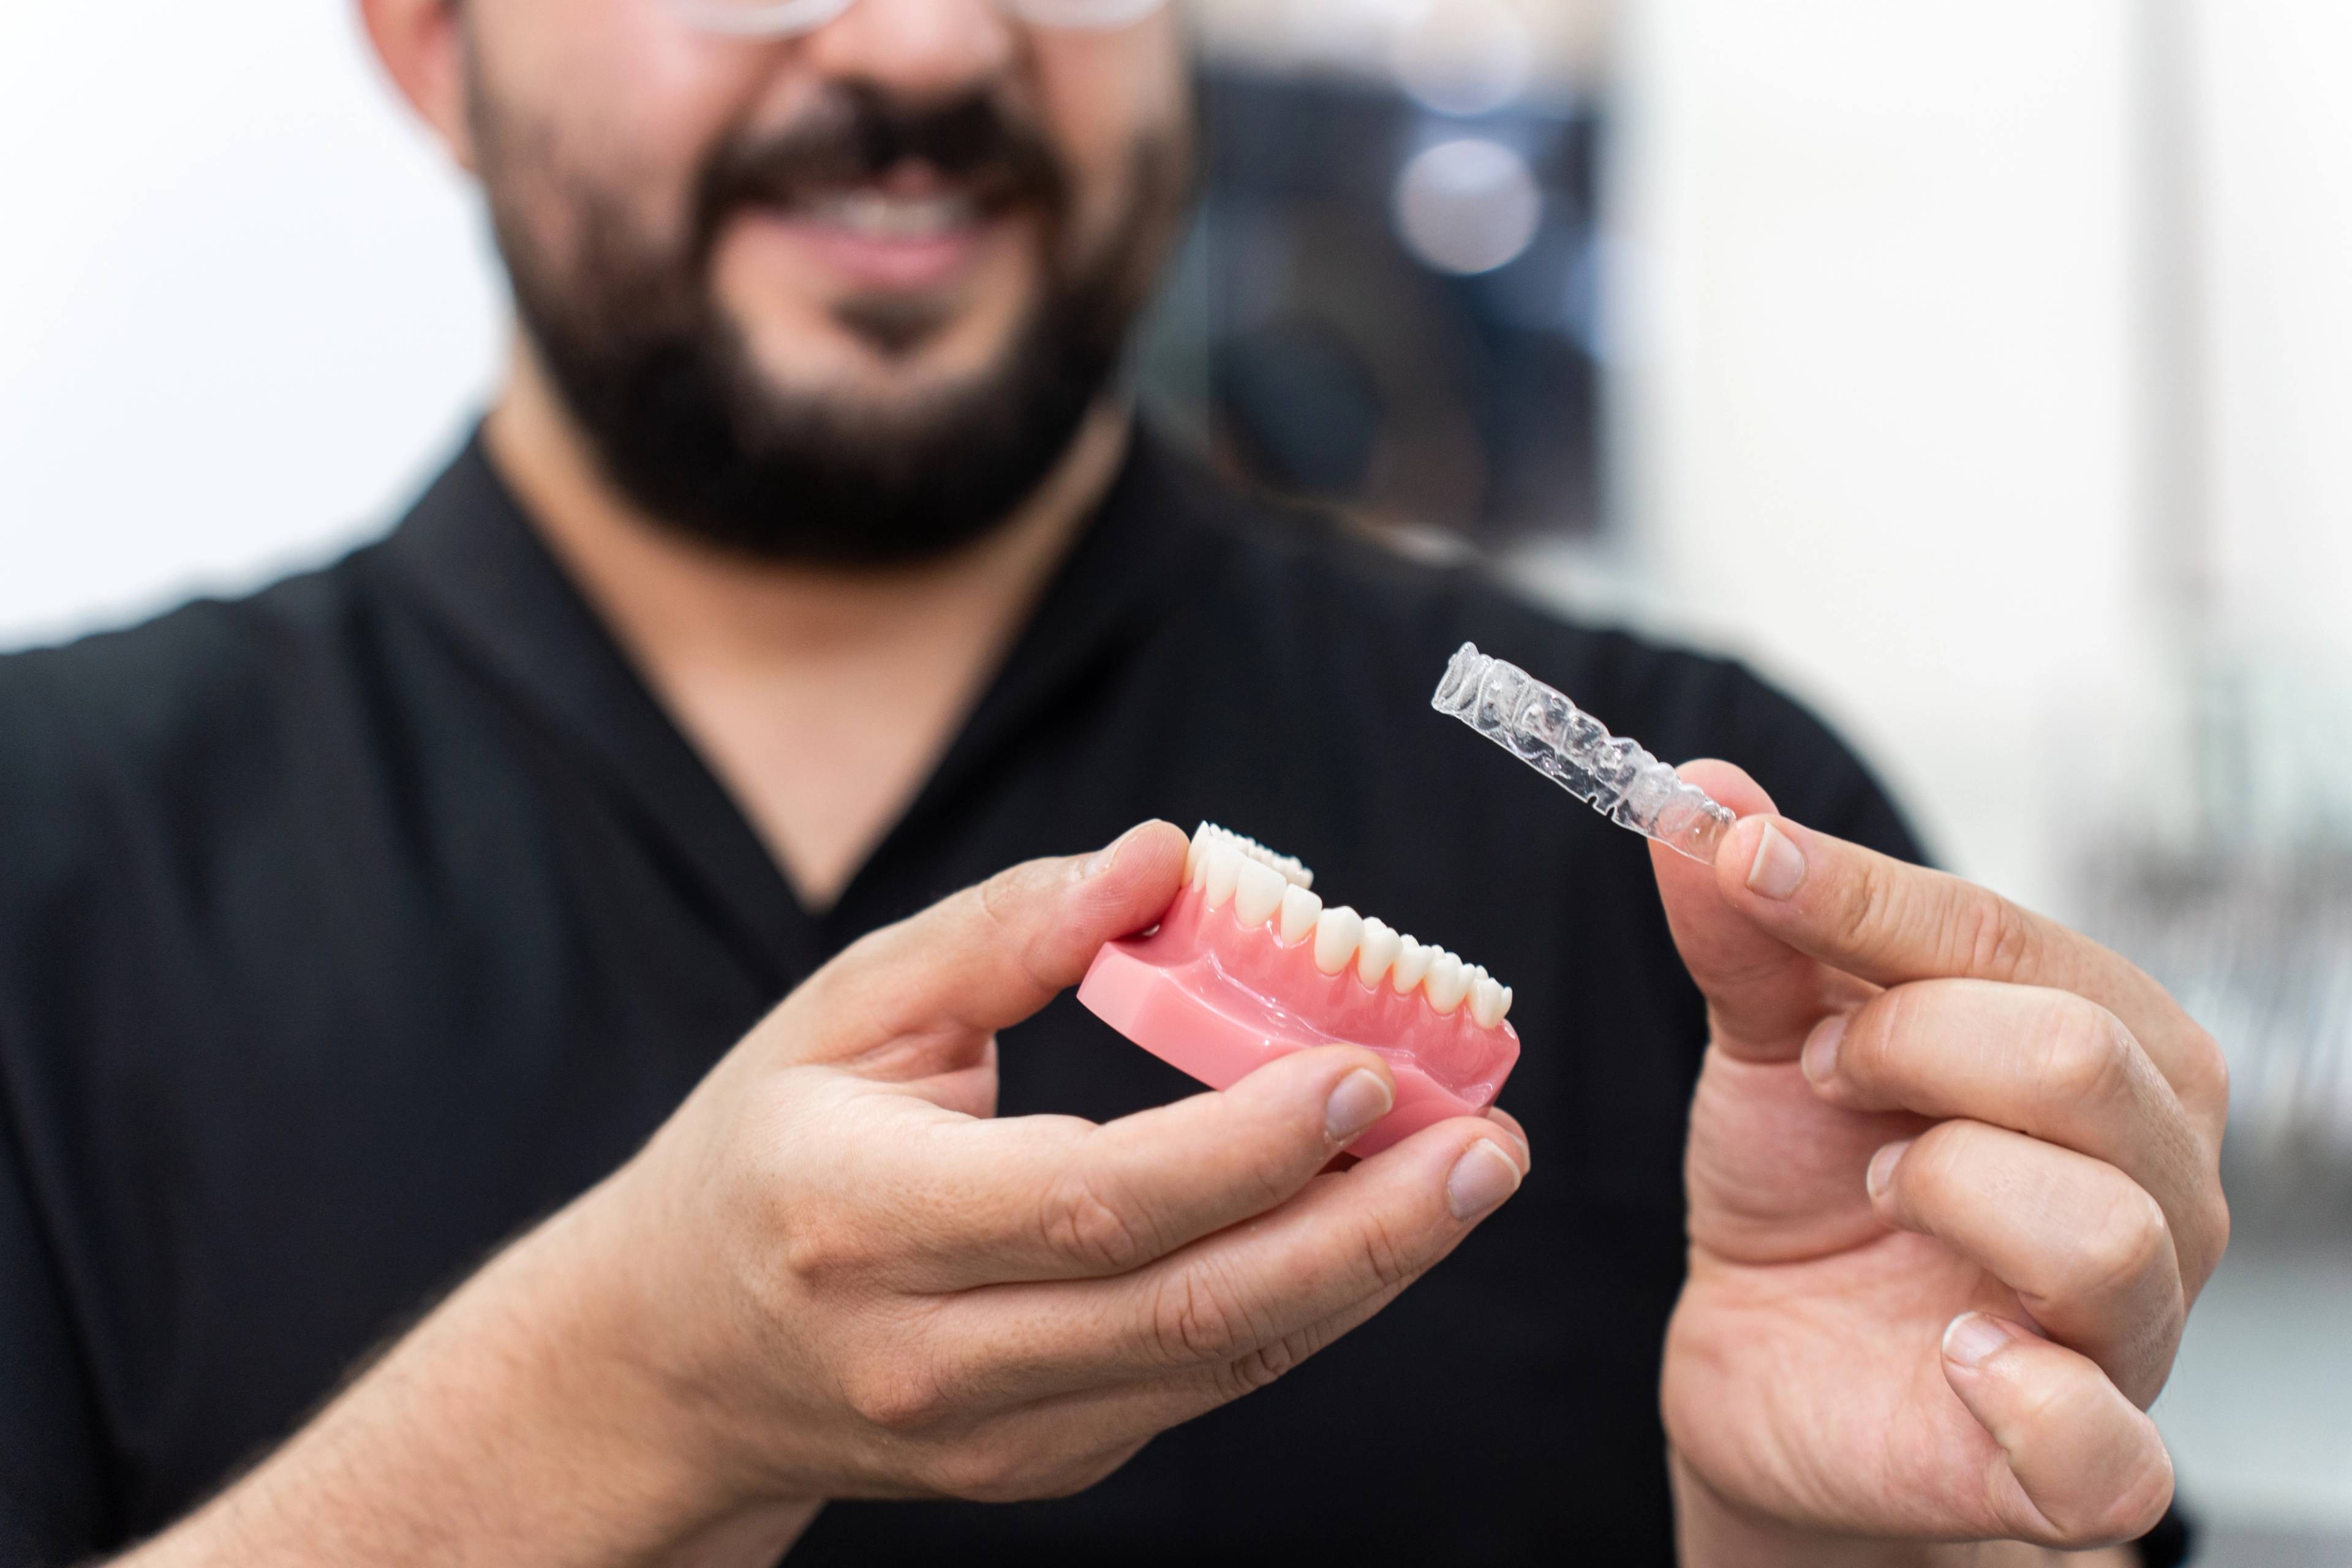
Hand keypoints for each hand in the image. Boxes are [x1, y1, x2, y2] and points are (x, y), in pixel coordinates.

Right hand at [127, 822, 1525, 1566]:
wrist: (675, 1360)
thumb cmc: (761, 1153)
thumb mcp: (843, 1010)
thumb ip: (1002, 933)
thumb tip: (1163, 857)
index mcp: (862, 1219)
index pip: (1088, 1200)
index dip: (1241, 1148)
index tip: (1367, 1070)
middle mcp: (931, 1354)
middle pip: (1186, 1311)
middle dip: (1361, 1231)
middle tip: (1489, 1144)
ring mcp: (992, 1434)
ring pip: (1215, 1365)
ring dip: (1361, 1272)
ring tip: (1470, 1177)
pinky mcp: (1041, 1465)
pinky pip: (1199, 1387)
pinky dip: (1300, 1307)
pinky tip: (1373, 1227)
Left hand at [1655, 764, 2227, 1562]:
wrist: (1770, 1358)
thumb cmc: (1808, 1184)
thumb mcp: (1766, 1040)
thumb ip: (1751, 924)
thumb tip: (1705, 792)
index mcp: (2112, 1043)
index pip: (2005, 936)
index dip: (1856, 896)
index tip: (1737, 862)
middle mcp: (2161, 1175)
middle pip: (2075, 1059)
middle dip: (1904, 1045)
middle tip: (1823, 1077)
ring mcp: (2137, 1324)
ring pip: (2099, 1227)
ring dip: (1943, 1188)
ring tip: (1876, 1189)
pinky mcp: (2080, 1459)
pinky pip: (2106, 1446)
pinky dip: (2023, 1398)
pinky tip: (1951, 1355)